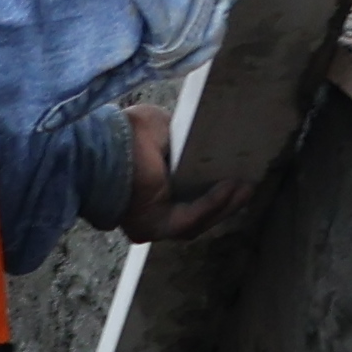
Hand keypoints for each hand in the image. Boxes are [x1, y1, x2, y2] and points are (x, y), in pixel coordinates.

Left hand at [118, 101, 266, 243]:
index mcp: (148, 187)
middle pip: (197, 212)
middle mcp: (150, 210)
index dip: (211, 189)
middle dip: (226, 201)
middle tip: (249, 185)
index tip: (235, 176)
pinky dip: (214, 204)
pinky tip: (232, 187)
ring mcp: (154, 222)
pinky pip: (192, 218)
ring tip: (248, 187)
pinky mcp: (158, 225)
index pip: (185, 195)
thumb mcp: (159, 126)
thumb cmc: (124, 133)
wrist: (102, 148)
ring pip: (199, 220)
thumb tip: (195, 138)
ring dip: (226, 205)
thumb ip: (179, 137)